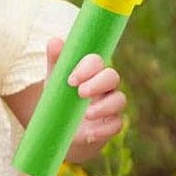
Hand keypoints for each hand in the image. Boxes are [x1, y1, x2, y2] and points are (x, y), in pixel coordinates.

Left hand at [46, 39, 125, 159]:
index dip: (88, 67)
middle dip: (98, 83)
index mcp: (91, 73)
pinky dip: (105, 129)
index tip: (71, 80)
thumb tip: (55, 41)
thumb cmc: (61, 99)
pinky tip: (90, 134)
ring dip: (104, 106)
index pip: (97, 62)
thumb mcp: (55, 82)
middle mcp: (105, 87)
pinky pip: (118, 124)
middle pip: (113, 77)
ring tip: (87, 114)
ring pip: (120, 100)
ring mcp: (110, 106)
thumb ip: (56, 62)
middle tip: (80, 92)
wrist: (62, 130)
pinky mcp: (110, 125)